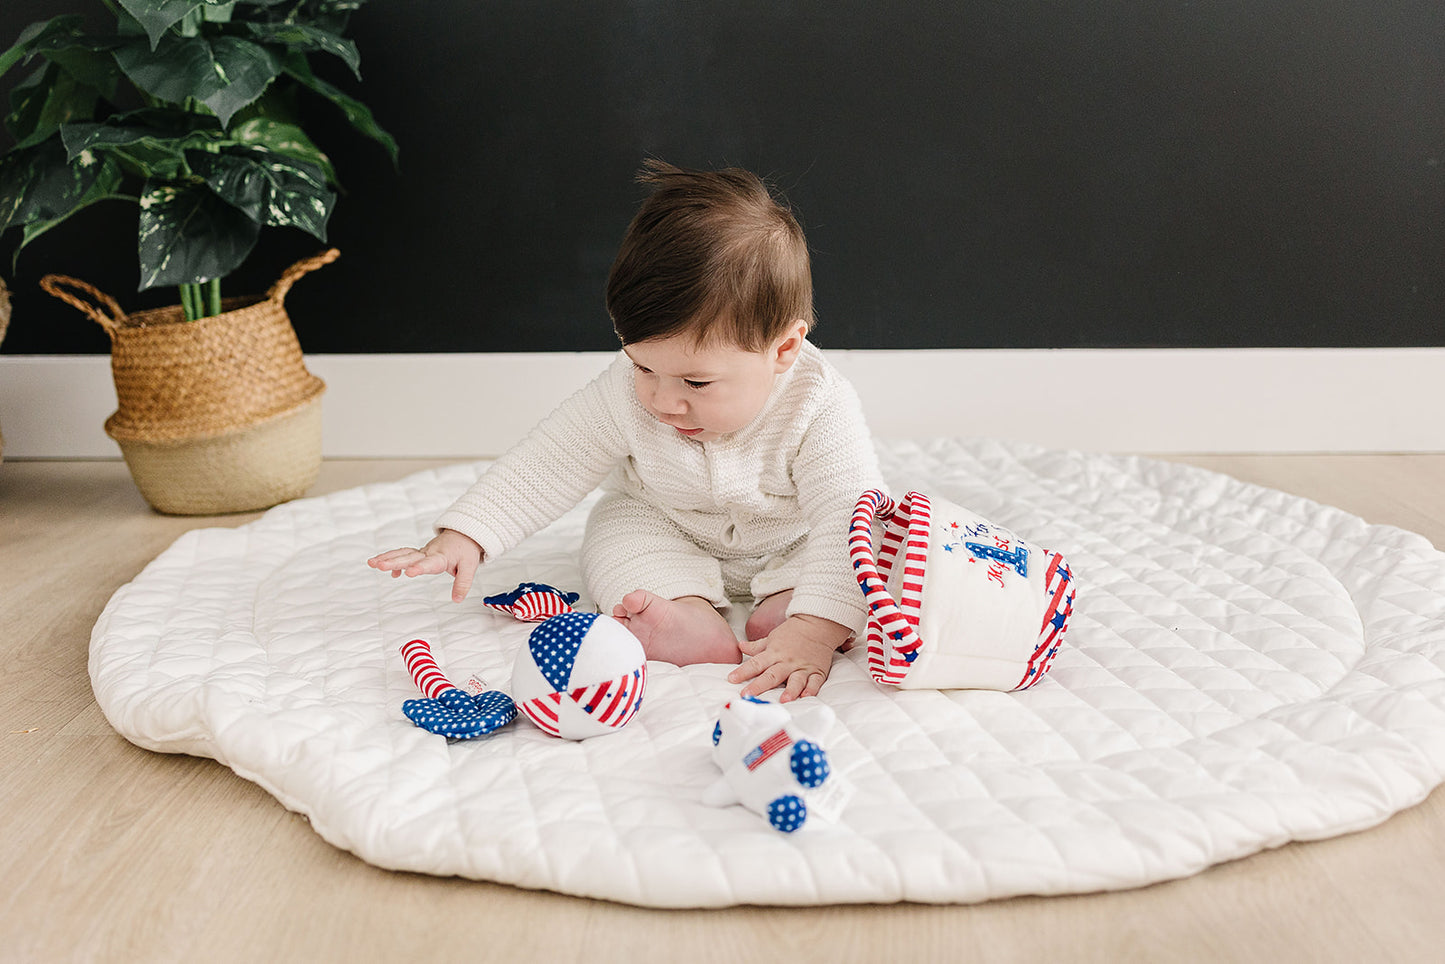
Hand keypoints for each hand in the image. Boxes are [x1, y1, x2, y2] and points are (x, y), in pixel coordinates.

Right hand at [367, 529, 483, 601]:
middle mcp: (429, 553)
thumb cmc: (466, 551)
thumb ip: (462, 583)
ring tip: (371, 563)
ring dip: (387, 557)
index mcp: (441, 557)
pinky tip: (389, 573)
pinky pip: (404, 554)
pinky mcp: (420, 553)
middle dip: (393, 561)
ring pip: (403, 553)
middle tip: (378, 565)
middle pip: (409, 557)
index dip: (419, 567)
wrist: (464, 534)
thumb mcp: (470, 567)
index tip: (408, 572)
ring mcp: (423, 552)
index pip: (429, 563)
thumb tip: (456, 600)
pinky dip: (394, 559)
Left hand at [727, 613, 850, 701]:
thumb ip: (756, 646)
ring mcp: (803, 667)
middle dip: (759, 685)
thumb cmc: (793, 632)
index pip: (755, 663)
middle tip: (748, 695)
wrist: (818, 623)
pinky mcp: (817, 671)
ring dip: (790, 690)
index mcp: (774, 653)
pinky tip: (806, 696)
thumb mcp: (772, 637)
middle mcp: (787, 662)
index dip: (743, 672)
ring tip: (784, 700)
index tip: (731, 679)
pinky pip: (815, 682)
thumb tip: (739, 646)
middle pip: (772, 675)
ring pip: (795, 680)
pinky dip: (811, 689)